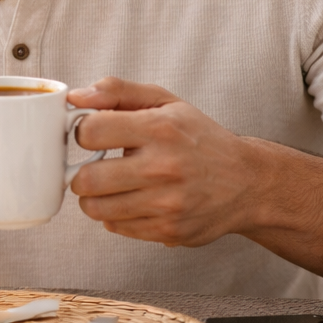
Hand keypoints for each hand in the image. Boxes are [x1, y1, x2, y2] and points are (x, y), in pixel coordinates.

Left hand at [68, 78, 259, 246]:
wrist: (248, 183)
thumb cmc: (200, 138)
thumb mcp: (165, 102)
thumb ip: (117, 91)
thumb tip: (75, 96)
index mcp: (160, 129)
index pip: (90, 132)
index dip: (82, 132)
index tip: (92, 135)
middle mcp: (163, 168)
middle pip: (86, 179)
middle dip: (82, 172)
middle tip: (95, 166)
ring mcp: (166, 204)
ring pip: (95, 208)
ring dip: (95, 197)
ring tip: (112, 185)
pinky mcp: (168, 231)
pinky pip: (116, 227)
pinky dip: (116, 214)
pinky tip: (133, 200)